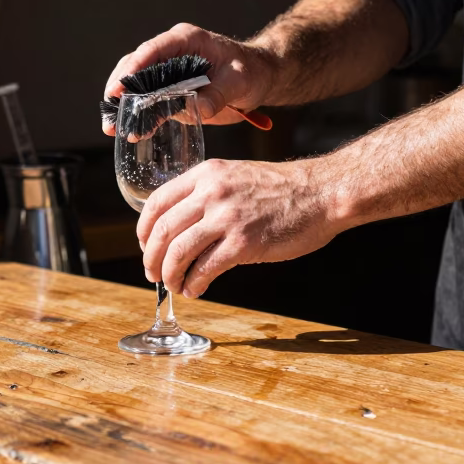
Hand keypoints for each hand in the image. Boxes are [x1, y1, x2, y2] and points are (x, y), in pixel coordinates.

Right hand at [102, 23, 274, 135]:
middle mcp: (172, 53)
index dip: (133, 68)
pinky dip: (141, 116)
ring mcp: (169, 73)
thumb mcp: (239, 80)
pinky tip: (133, 132)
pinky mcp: (171, 92)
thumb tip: (198, 108)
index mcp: (186, 40)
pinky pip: (150, 102)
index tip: (119, 87)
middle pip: (136, 66)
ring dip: (125, 106)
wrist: (259, 79)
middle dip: (120, 89)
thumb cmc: (251, 71)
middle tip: (110, 111)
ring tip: (112, 128)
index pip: (153, 50)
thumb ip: (219, 94)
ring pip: (138, 85)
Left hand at [138, 157, 344, 297]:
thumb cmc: (282, 189)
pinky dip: (194, 284)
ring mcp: (227, 218)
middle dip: (151, 258)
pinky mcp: (243, 243)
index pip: (156, 202)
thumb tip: (181, 224)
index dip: (143, 229)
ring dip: (170, 275)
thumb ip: (207, 193)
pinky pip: (205, 269)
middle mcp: (211, 192)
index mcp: (206, 174)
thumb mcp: (236, 176)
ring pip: (178, 252)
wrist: (321, 193)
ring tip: (174, 286)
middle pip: (161, 230)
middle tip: (153, 274)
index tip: (144, 246)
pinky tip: (196, 289)